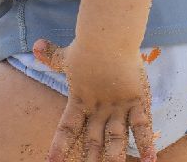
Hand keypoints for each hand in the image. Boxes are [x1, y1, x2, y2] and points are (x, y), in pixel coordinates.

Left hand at [32, 37, 158, 161]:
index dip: (60, 146)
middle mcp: (98, 109)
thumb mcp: (67, 56)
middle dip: (91, 158)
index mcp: (80, 100)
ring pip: (116, 139)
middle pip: (93, 141)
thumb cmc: (87, 46)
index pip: (67, 129)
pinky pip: (142, 125)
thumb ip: (52, 56)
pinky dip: (146, 142)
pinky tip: (150, 161)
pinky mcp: (136, 101)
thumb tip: (36, 45)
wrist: (108, 36)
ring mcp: (118, 107)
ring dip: (115, 157)